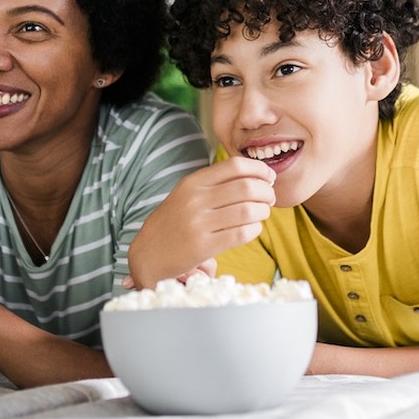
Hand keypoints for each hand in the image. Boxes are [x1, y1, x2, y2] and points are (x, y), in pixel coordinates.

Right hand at [127, 157, 274, 287]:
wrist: (149, 253)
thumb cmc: (175, 221)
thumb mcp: (188, 193)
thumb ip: (216, 183)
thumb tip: (258, 176)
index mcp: (193, 182)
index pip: (235, 166)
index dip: (259, 169)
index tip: (268, 177)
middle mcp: (195, 200)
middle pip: (247, 188)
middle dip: (267, 192)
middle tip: (270, 198)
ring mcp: (199, 224)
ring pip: (248, 211)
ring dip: (263, 212)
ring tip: (262, 214)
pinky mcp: (204, 246)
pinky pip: (242, 234)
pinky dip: (255, 230)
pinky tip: (252, 229)